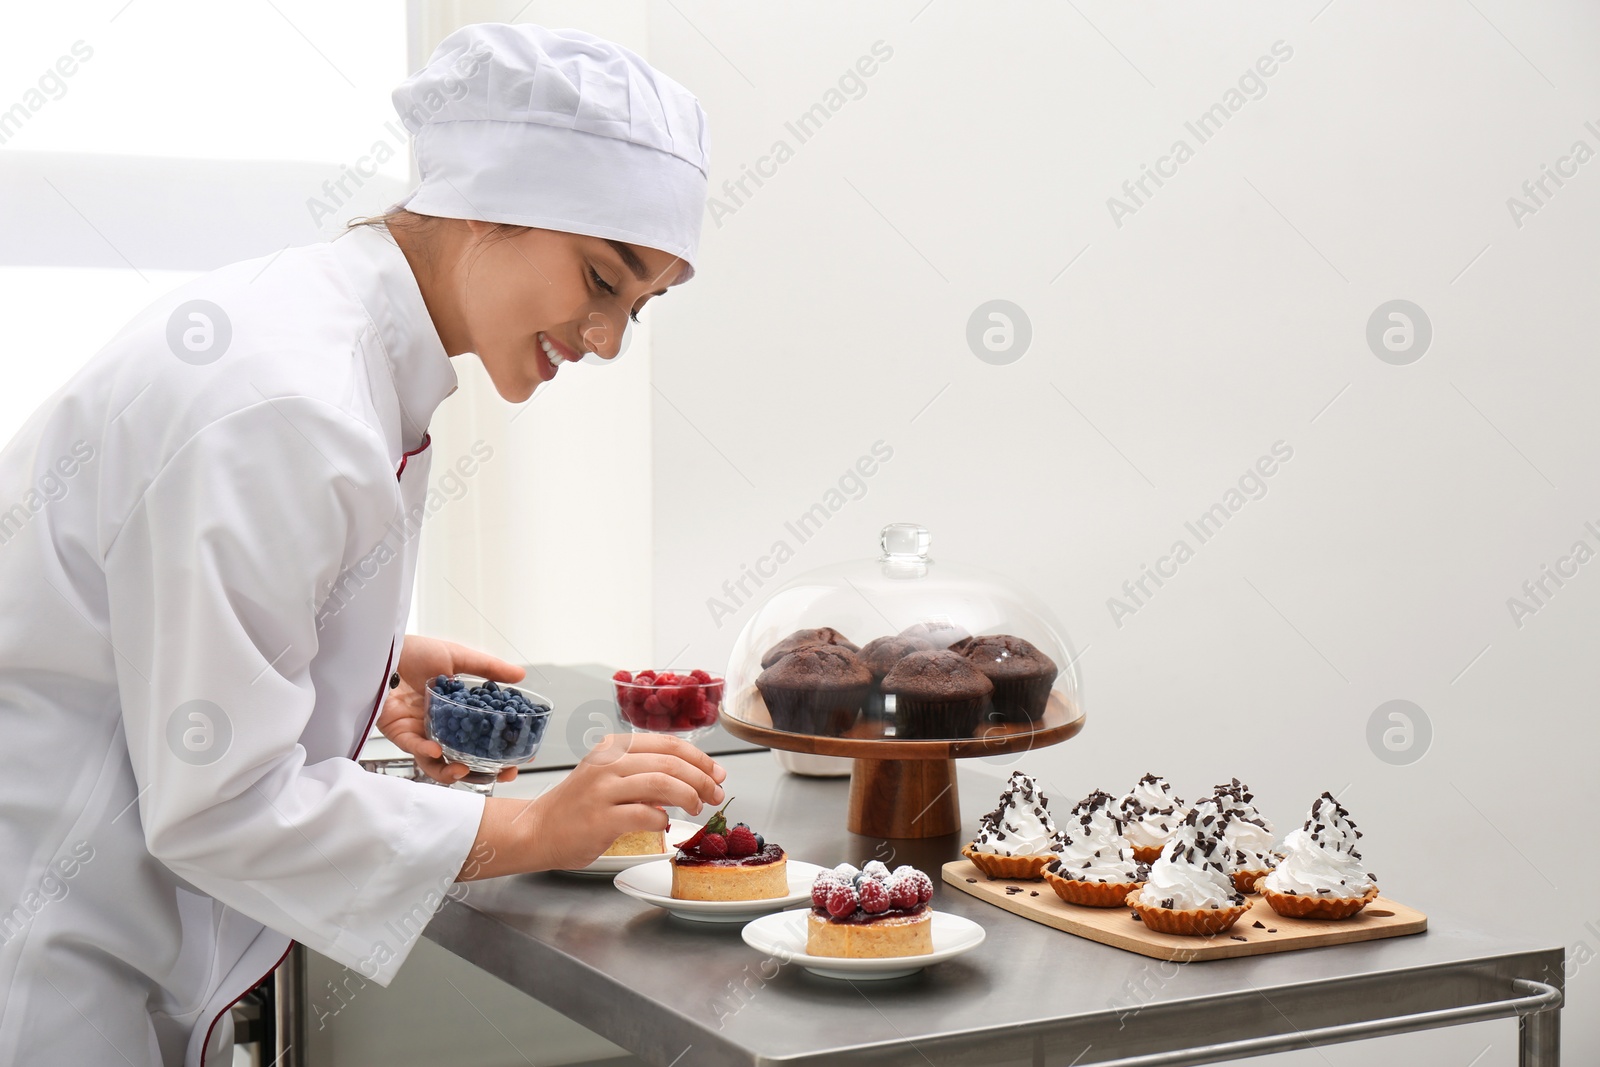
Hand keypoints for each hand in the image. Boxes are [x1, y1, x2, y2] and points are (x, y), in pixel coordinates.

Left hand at [377, 634, 525, 784]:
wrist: (384, 650)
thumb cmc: (416, 652)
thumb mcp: (457, 657)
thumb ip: (488, 668)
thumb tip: (520, 674)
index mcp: (456, 713)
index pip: (483, 738)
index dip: (501, 751)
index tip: (521, 757)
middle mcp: (440, 727)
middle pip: (464, 759)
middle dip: (483, 772)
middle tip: (502, 773)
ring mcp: (420, 733)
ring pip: (437, 763)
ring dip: (451, 771)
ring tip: (463, 770)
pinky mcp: (399, 733)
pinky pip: (413, 748)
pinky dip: (424, 751)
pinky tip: (435, 749)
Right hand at [463, 733, 727, 875]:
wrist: (536, 830)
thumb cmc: (577, 807)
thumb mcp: (610, 778)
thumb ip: (645, 774)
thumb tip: (694, 778)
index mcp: (613, 748)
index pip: (668, 744)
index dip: (700, 758)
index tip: (717, 772)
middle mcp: (608, 763)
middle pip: (670, 762)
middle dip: (702, 778)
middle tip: (716, 793)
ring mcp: (602, 790)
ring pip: (661, 783)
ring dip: (689, 795)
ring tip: (698, 807)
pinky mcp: (600, 819)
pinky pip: (644, 814)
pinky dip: (662, 819)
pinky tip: (665, 824)